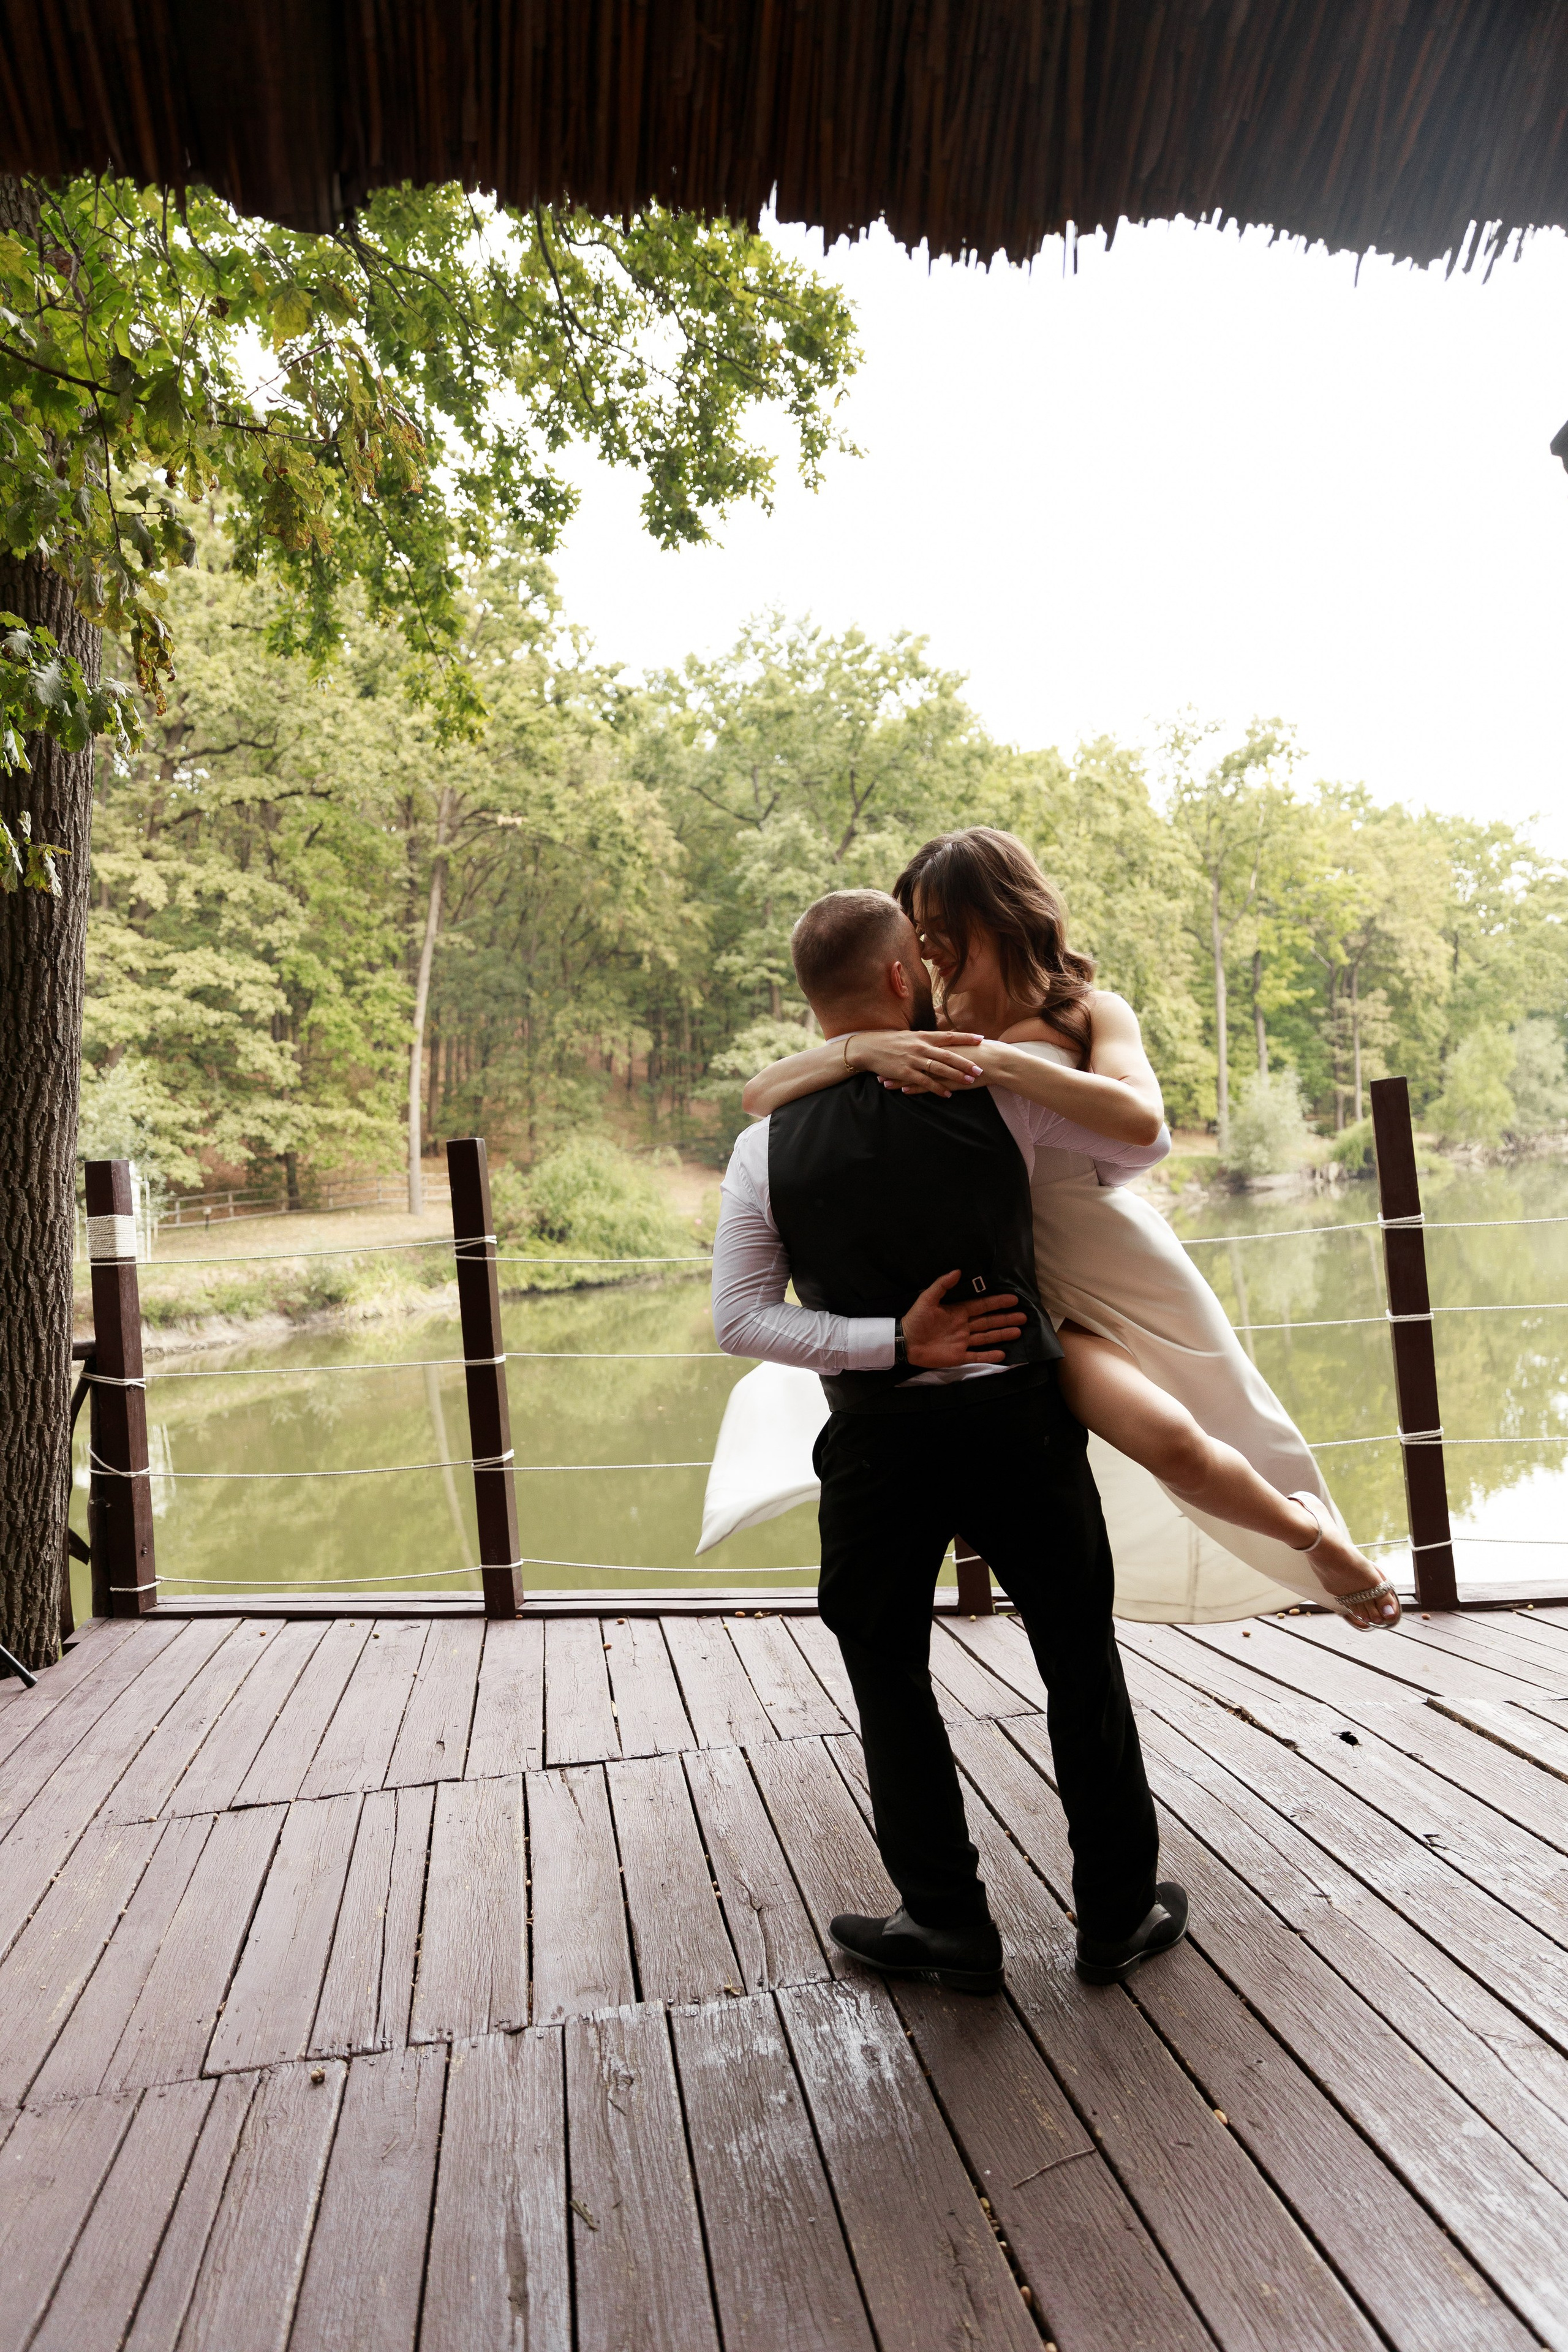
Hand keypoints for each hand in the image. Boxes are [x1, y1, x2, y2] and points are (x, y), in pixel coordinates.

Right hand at [849, 1031, 985, 1096]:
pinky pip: (925, 1082)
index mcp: (923, 1036)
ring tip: (969, 1081)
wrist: (868, 1048)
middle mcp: (921, 1047)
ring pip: (939, 1069)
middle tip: (980, 1069)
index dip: (966, 1038)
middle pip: (948, 1055)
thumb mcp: (909, 1036)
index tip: (981, 1039)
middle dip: (966, 1063)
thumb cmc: (889, 1041)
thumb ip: (925, 1039)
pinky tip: (948, 1094)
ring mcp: (913, 1060)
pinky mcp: (906, 1072)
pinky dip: (938, 1088)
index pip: (949, 1036)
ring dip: (956, 1076)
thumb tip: (940, 1041)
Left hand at [902, 1270, 1026, 1367]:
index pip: (982, 1306)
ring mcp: (962, 1342)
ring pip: (987, 1337)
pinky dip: (989, 1356)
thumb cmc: (916, 1319)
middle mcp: (964, 1326)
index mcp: (958, 1312)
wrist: (904, 1342)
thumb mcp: (928, 1298)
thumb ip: (942, 1285)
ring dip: (1002, 1334)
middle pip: (989, 1321)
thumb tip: (958, 1271)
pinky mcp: (958, 1356)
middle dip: (1006, 1319)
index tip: (1013, 1299)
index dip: (997, 1302)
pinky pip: (977, 1356)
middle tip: (1023, 1316)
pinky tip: (1002, 1354)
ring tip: (1018, 1331)